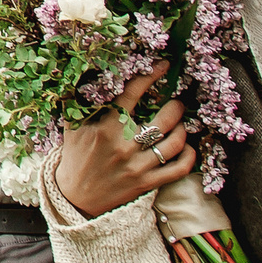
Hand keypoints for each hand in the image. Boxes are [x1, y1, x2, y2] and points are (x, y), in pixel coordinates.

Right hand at [53, 65, 195, 218]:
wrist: (75, 197)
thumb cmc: (75, 156)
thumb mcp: (73, 126)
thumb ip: (81, 100)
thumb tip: (87, 72)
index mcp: (105, 128)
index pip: (132, 94)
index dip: (150, 76)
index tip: (162, 66)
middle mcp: (123, 146)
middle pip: (162, 121)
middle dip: (175, 107)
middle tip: (176, 103)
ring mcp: (137, 167)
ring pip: (174, 144)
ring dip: (182, 129)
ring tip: (180, 124)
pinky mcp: (146, 184)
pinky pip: (178, 169)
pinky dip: (188, 156)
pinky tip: (186, 147)